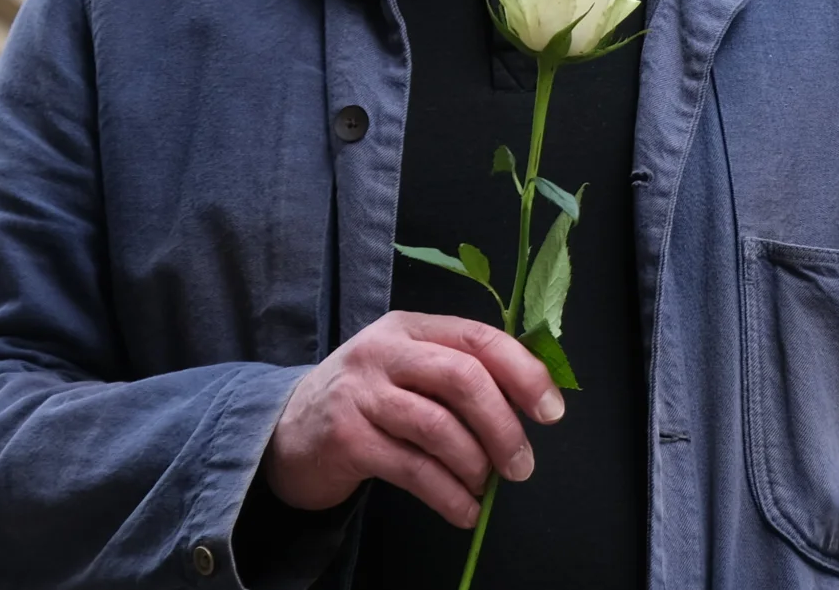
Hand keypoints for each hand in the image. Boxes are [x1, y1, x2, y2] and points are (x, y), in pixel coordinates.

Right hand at [260, 311, 565, 526]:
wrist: (287, 431)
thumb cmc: (367, 401)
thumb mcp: (408, 369)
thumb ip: (458, 373)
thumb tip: (531, 403)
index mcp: (410, 327)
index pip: (478, 337)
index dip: (523, 372)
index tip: (551, 411)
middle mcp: (383, 351)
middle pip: (463, 378)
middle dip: (503, 426)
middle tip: (521, 465)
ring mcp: (361, 393)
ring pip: (439, 427)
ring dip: (475, 465)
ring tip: (484, 488)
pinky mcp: (346, 438)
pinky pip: (413, 469)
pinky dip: (448, 496)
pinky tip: (463, 510)